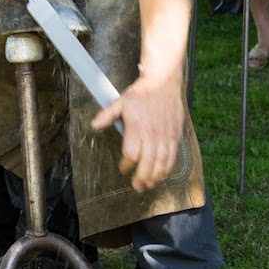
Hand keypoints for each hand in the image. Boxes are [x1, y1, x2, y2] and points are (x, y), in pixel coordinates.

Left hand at [91, 72, 184, 191]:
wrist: (164, 82)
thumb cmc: (142, 93)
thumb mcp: (121, 101)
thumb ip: (107, 115)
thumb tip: (94, 126)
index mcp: (137, 127)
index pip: (131, 154)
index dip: (126, 165)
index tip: (123, 169)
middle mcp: (152, 134)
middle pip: (147, 164)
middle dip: (141, 178)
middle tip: (136, 185)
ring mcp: (165, 136)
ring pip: (161, 164)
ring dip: (155, 177)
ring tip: (148, 184)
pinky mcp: (175, 136)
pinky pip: (172, 158)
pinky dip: (167, 169)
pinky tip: (161, 174)